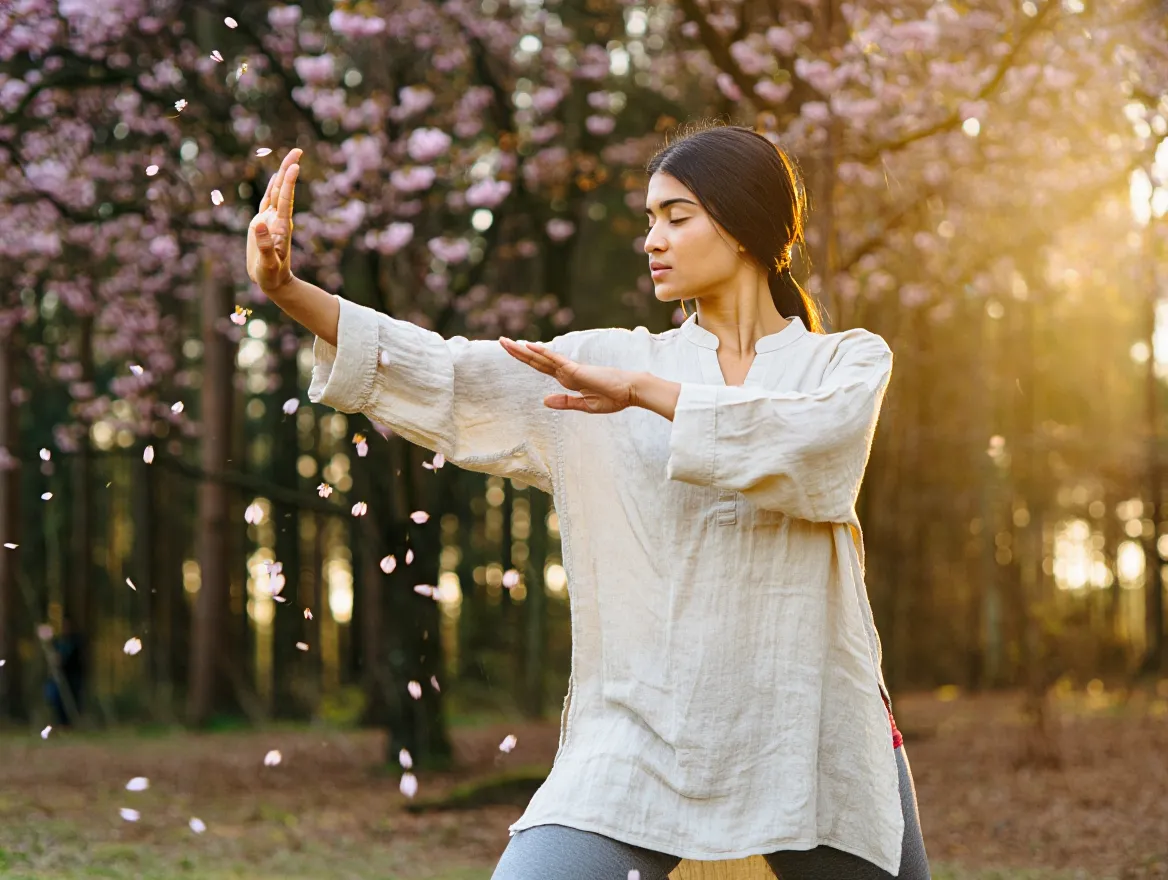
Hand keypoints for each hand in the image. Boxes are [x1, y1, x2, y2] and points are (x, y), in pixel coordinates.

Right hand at [247, 147, 301, 292]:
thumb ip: (264, 246)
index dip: (288, 183)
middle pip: (283, 189)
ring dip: (282, 174)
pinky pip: (268, 201)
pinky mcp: (263, 223)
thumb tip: (260, 224)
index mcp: (280, 227)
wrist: (274, 282)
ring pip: (276, 192)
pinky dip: (271, 187)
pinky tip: (275, 177)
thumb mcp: (267, 264)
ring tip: (290, 157)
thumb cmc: (271, 275)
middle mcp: (278, 219)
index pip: (285, 200)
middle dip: (289, 169)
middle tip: (298, 150)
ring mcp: (271, 220)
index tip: (295, 166)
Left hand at [500, 337, 639, 413]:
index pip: (542, 367)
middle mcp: (566, 372)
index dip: (527, 359)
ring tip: (505, 341)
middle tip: (501, 341)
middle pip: (536, 360)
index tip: (514, 351)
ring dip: (522, 350)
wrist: (631, 392)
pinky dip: (542, 353)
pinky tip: (529, 346)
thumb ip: (565, 402)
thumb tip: (543, 400)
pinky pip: (555, 360)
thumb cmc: (613, 397)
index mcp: (568, 379)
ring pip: (541, 358)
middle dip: (517, 351)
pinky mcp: (576, 370)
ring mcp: (570, 369)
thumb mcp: (585, 405)